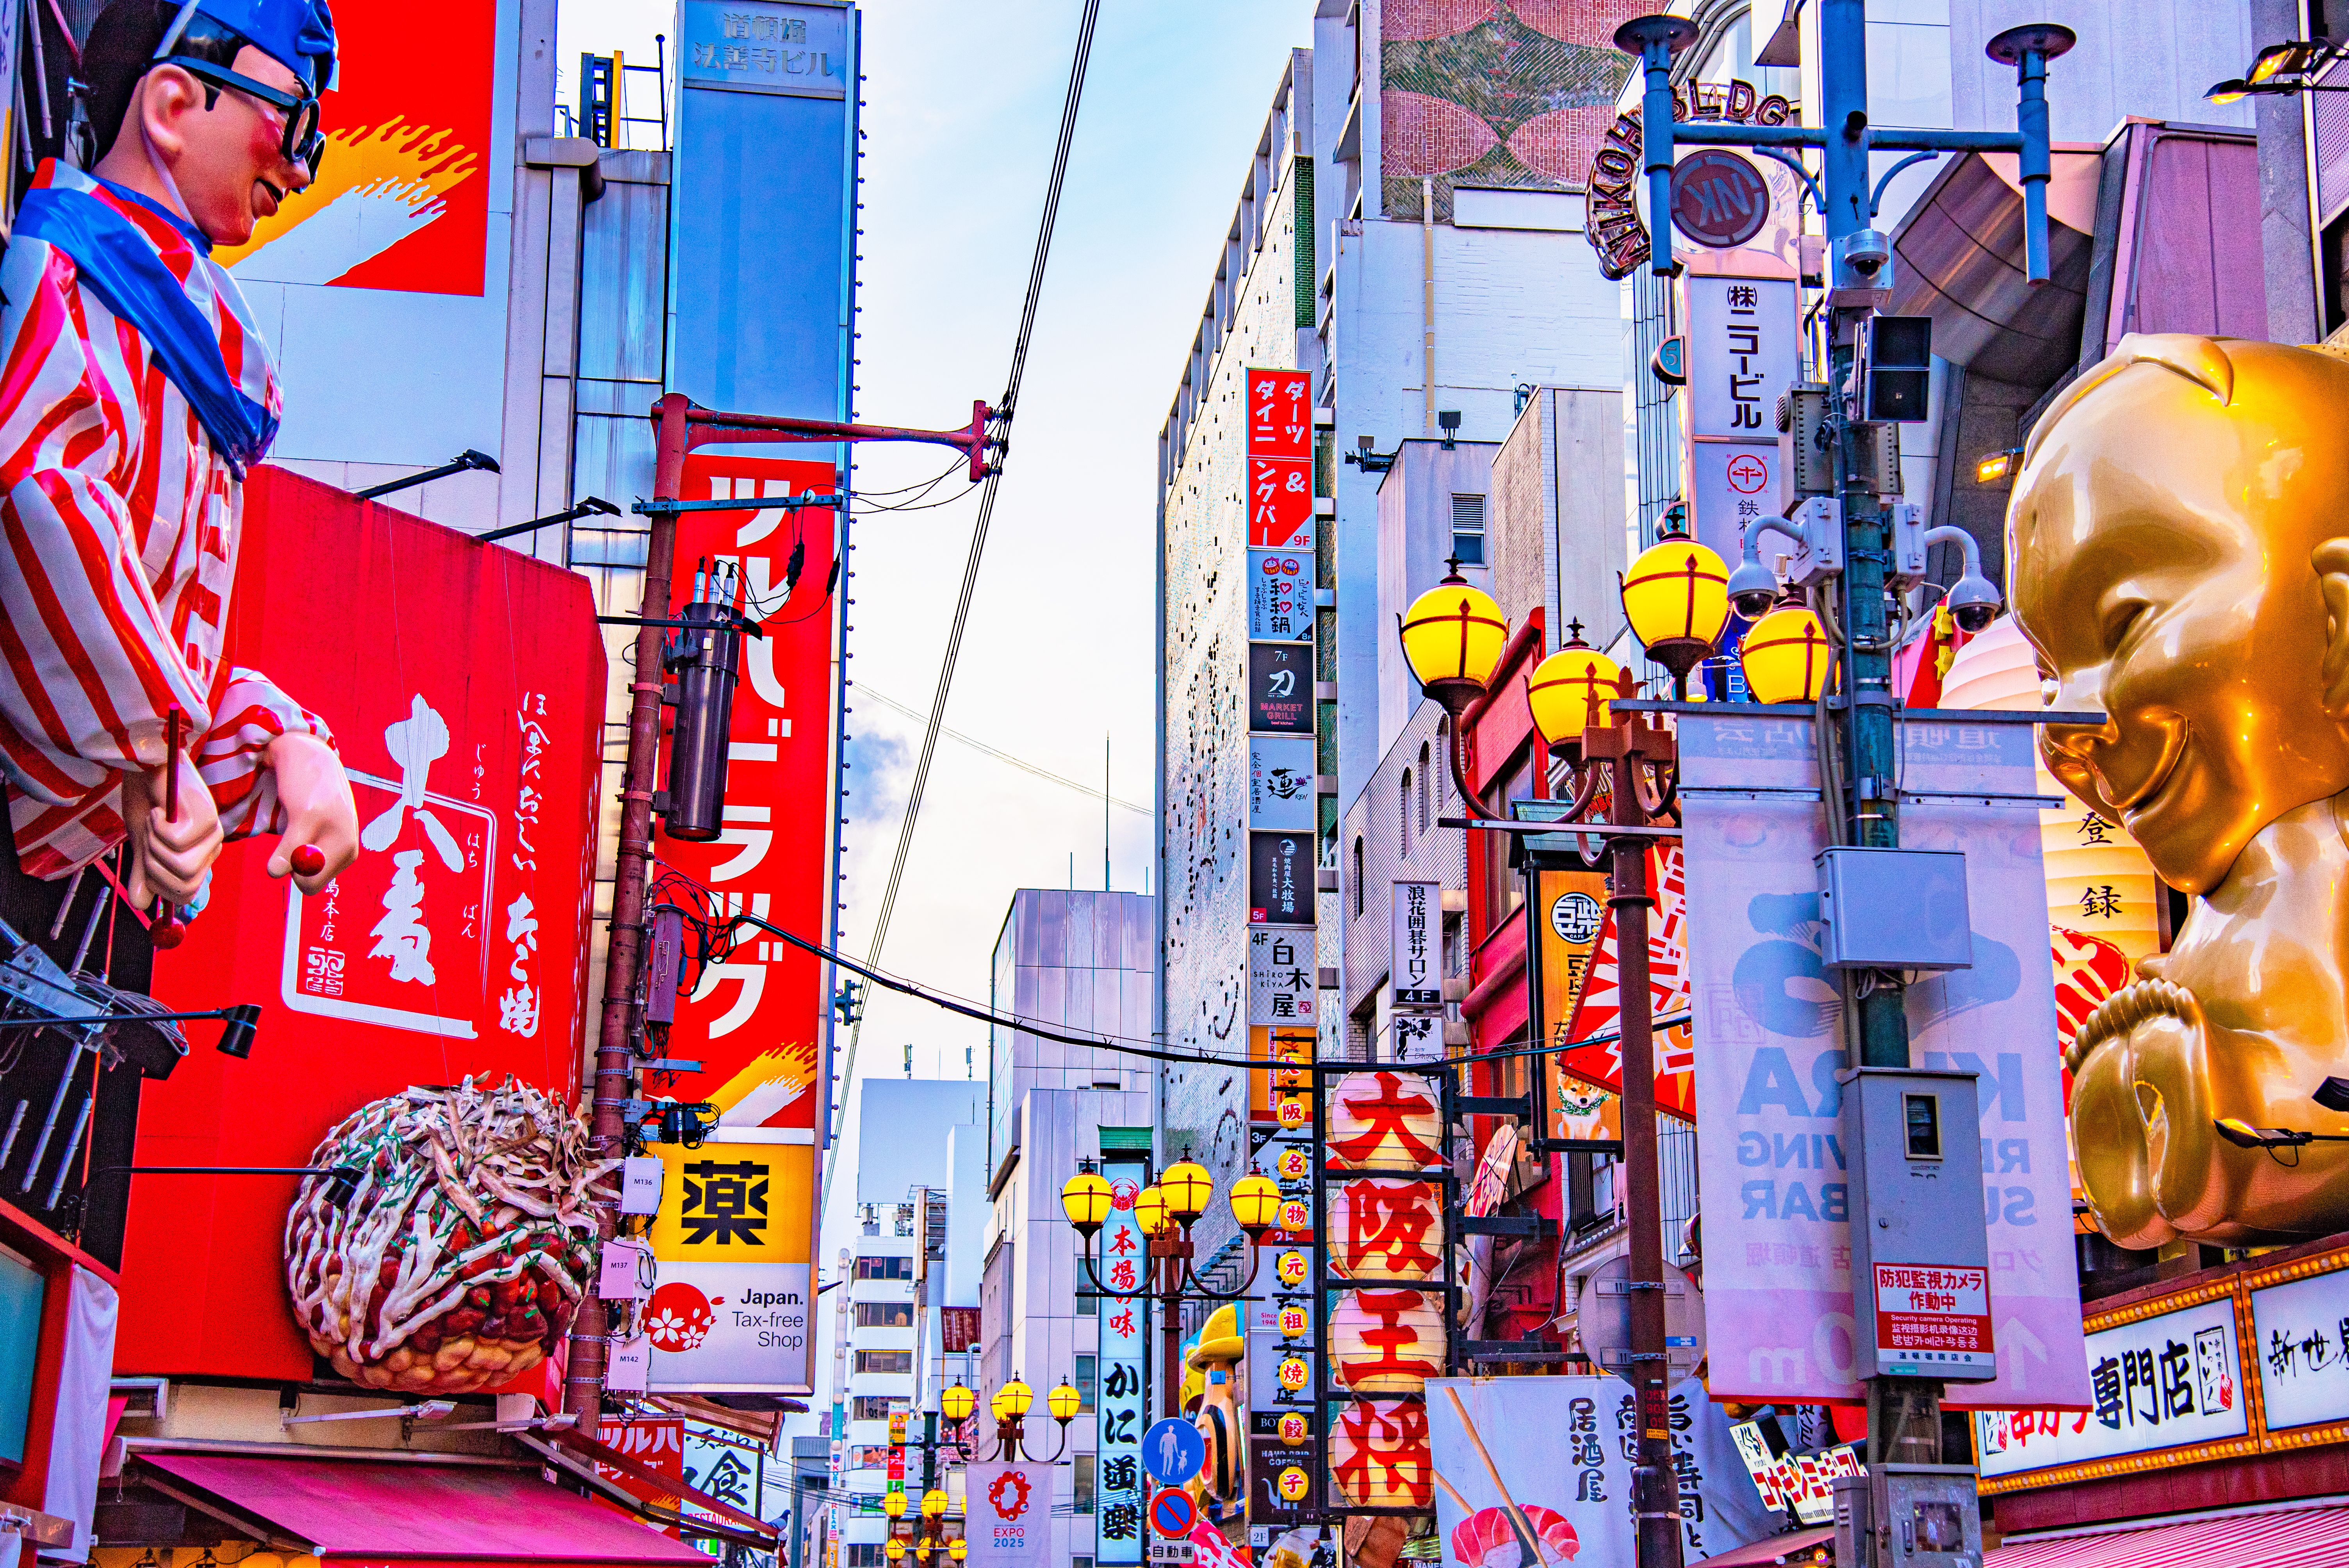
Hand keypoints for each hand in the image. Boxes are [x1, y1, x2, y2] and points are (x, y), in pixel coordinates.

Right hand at [120, 751, 222, 906]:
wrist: (146, 763)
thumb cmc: (147, 797)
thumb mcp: (141, 841)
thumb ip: (143, 873)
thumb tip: (141, 906)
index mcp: (198, 856)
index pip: (184, 895)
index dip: (157, 885)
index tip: (145, 859)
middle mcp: (210, 847)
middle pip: (183, 886)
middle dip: (153, 867)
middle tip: (149, 836)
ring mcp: (212, 832)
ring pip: (182, 868)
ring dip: (155, 845)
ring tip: (155, 820)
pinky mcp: (207, 816)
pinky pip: (178, 843)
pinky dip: (157, 828)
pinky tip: (158, 809)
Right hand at [265, 732, 358, 894]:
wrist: (307, 753)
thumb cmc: (310, 798)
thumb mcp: (317, 831)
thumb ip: (311, 858)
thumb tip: (285, 875)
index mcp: (349, 849)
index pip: (316, 885)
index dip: (298, 874)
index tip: (296, 849)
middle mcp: (347, 840)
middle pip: (310, 885)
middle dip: (292, 871)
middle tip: (292, 838)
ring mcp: (332, 828)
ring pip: (301, 872)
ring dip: (283, 862)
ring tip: (290, 825)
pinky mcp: (311, 814)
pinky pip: (293, 851)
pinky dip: (281, 861)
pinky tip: (273, 864)